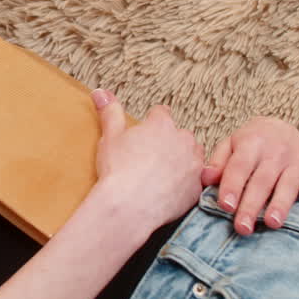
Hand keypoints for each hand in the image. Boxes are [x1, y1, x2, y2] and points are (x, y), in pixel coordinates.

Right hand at [91, 90, 203, 235]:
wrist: (129, 206)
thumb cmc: (118, 172)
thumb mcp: (110, 137)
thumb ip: (110, 112)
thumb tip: (100, 92)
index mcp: (161, 124)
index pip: (162, 113)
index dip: (152, 122)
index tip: (147, 132)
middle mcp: (183, 140)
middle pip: (180, 134)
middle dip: (170, 142)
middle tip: (151, 157)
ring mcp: (194, 163)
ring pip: (193, 156)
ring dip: (183, 160)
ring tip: (163, 173)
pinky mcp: (197, 186)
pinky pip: (196, 180)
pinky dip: (186, 184)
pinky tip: (169, 191)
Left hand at [201, 117, 298, 234]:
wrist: (283, 126)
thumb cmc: (251, 141)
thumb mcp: (231, 144)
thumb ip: (218, 162)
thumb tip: (205, 179)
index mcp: (252, 144)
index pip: (240, 166)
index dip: (233, 186)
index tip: (225, 206)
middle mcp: (276, 153)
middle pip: (263, 181)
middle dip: (252, 205)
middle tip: (242, 227)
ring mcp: (298, 163)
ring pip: (289, 186)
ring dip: (281, 206)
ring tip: (272, 224)